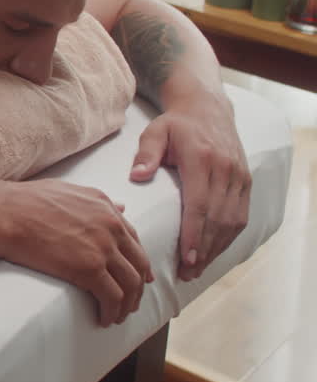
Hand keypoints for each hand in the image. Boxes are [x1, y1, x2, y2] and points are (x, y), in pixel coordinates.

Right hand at [2, 179, 153, 326]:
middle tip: (130, 302)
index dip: (137, 262)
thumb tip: (122, 206)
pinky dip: (111, 312)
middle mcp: (110, 226)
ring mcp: (102, 248)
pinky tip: (104, 319)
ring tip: (117, 316)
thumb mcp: (69, 191)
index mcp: (104, 206)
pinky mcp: (90, 269)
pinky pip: (112, 297)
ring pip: (130, 284)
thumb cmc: (24, 201)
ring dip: (127, 304)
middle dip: (137, 287)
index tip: (137, 277)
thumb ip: (97, 201)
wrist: (6, 213)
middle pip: (138, 264)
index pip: (133, 239)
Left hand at [129, 91, 249, 280]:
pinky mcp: (245, 182)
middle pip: (217, 218)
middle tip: (187, 273)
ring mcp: (239, 177)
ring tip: (197, 270)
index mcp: (202, 159)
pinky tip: (213, 253)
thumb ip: (145, 153)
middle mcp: (226, 170)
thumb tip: (136, 176)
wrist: (208, 108)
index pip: (200, 204)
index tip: (186, 258)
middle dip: (204, 249)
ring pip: (232, 221)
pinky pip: (241, 215)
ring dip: (216, 248)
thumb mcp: (155, 131)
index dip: (194, 233)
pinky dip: (228, 237)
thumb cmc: (175, 124)